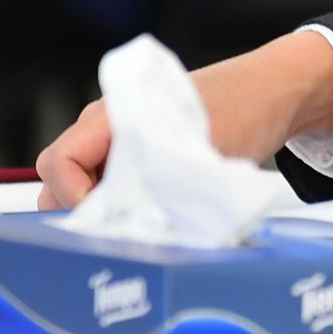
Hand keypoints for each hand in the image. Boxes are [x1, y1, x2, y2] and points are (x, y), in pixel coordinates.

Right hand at [33, 30, 332, 208]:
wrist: (273, 92)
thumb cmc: (243, 114)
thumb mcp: (203, 158)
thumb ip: (163, 196)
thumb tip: (138, 241)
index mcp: (112, 115)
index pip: (58, 162)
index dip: (73, 199)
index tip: (109, 221)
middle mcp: (105, 123)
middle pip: (58, 176)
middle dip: (79, 212)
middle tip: (120, 236)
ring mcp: (117, 136)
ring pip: (81, 183)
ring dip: (101, 210)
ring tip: (138, 228)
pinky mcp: (136, 150)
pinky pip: (107, 182)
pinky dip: (119, 204)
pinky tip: (150, 218)